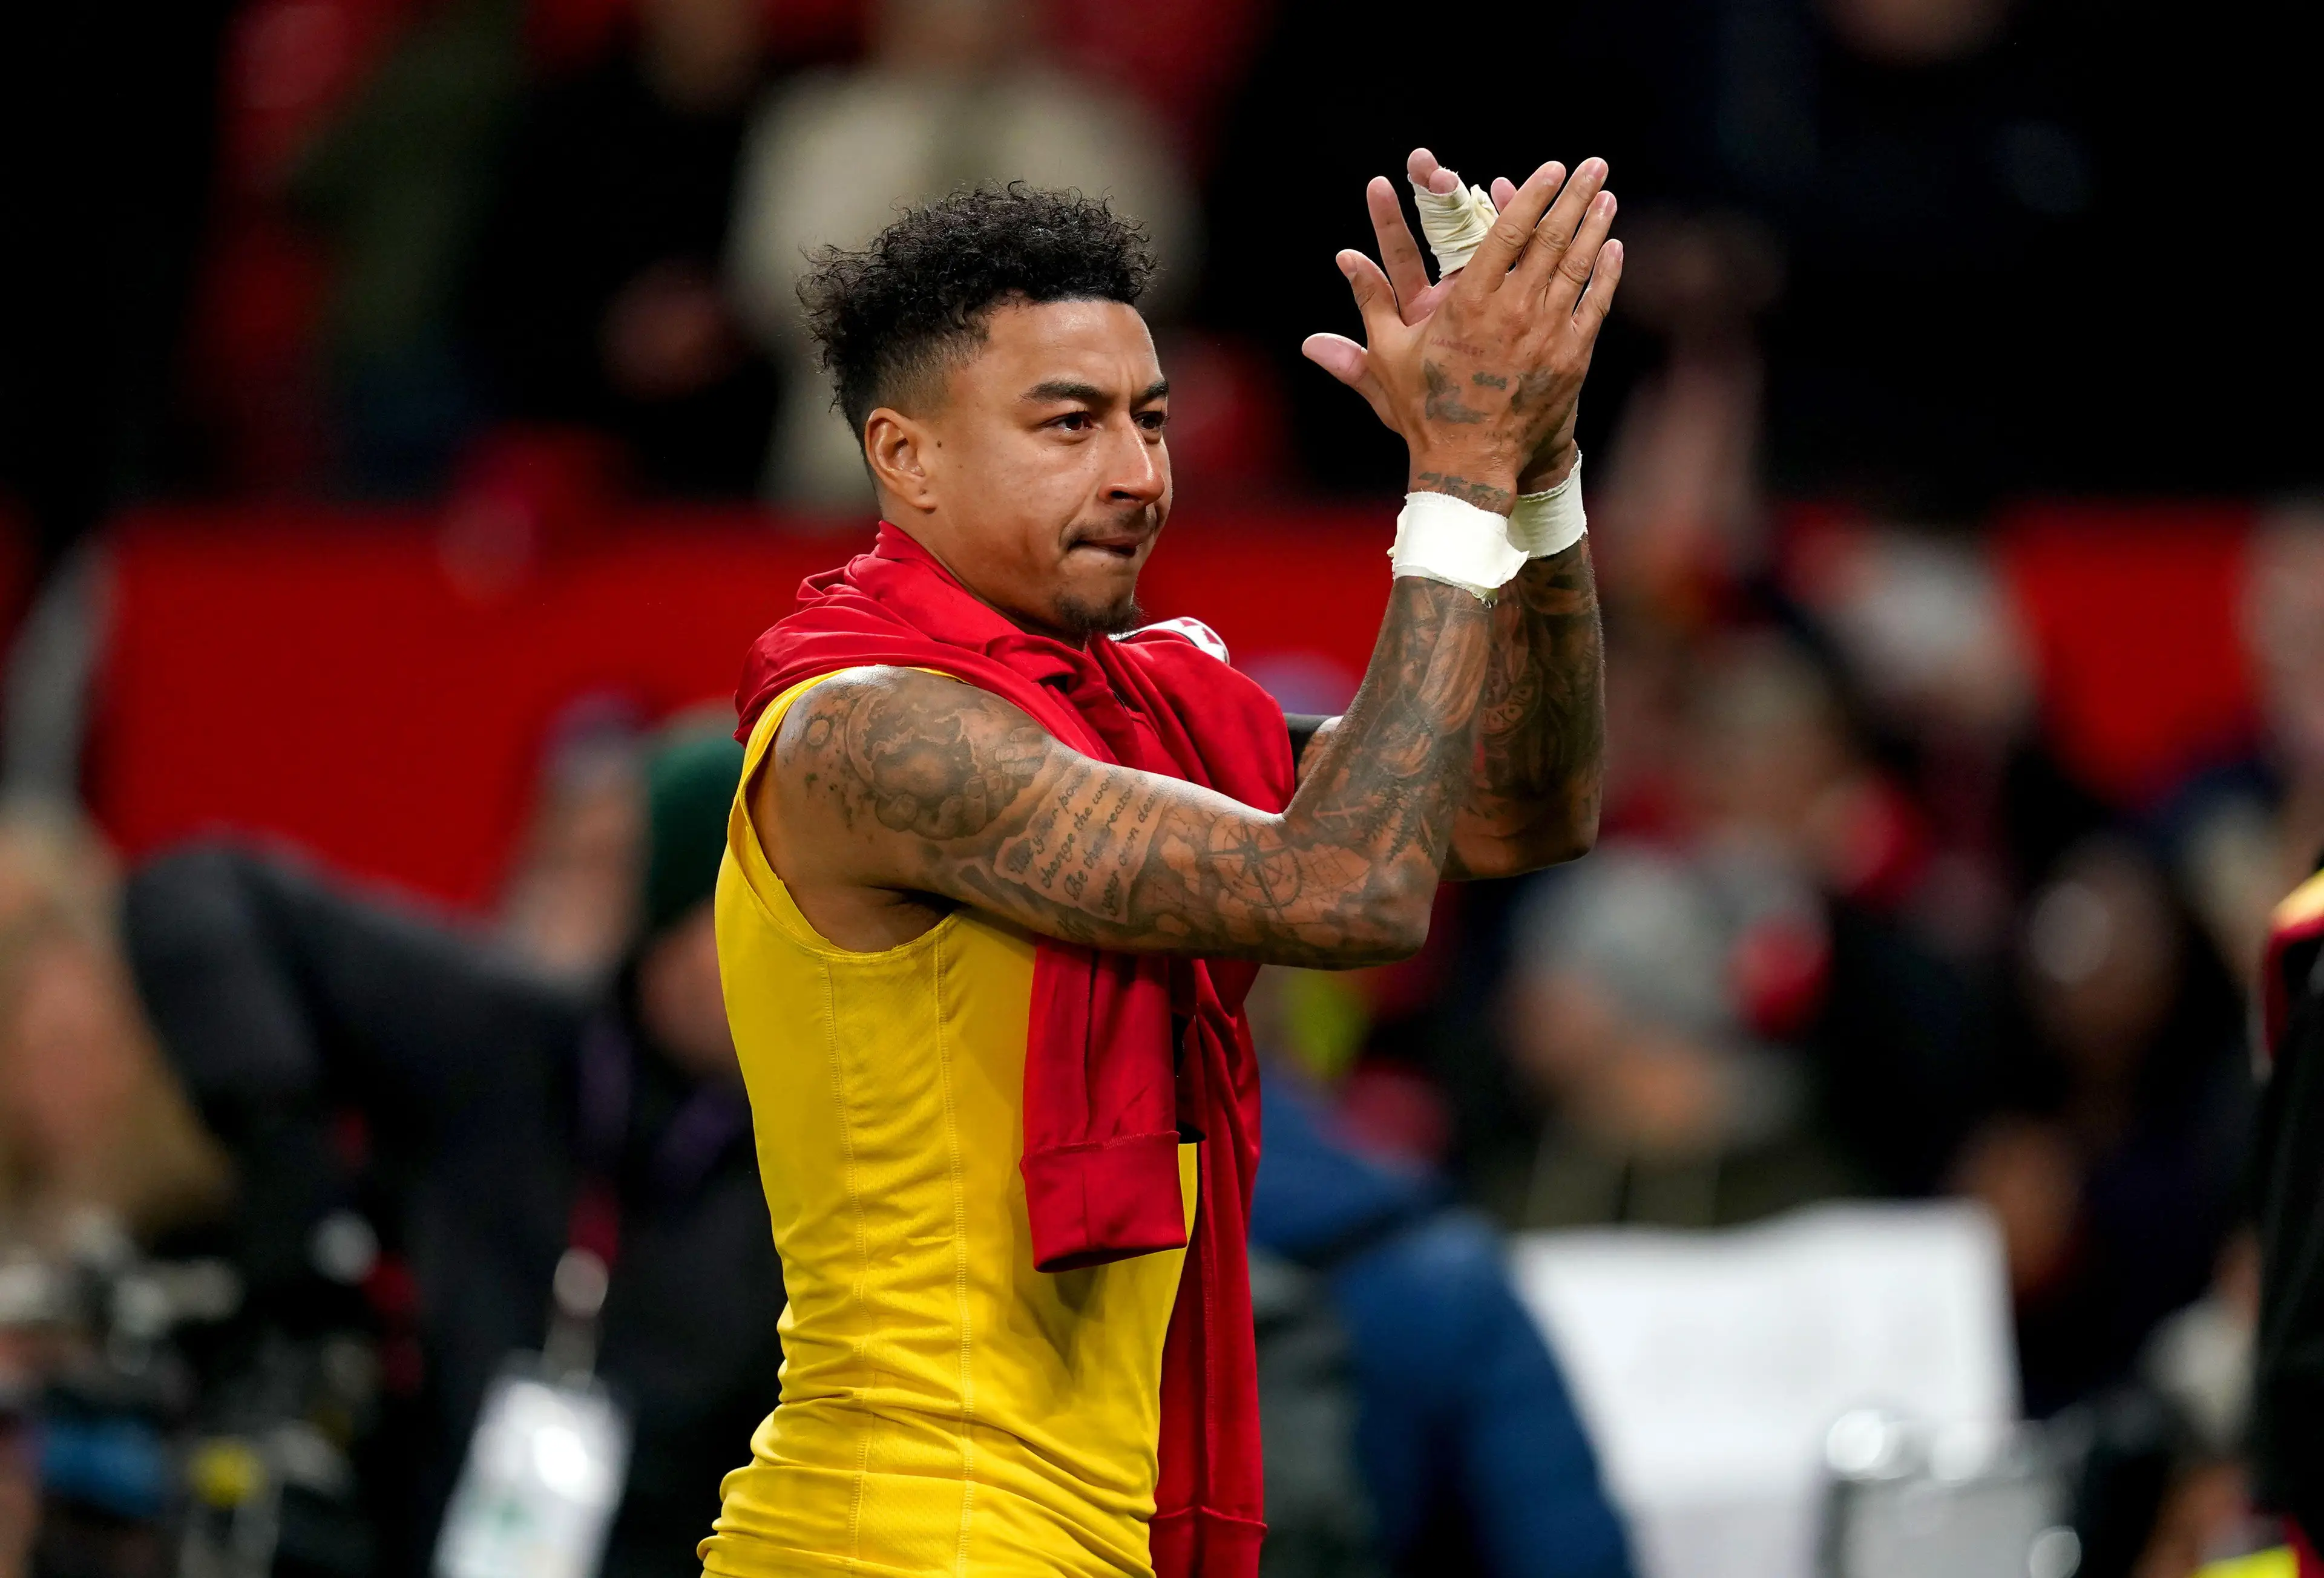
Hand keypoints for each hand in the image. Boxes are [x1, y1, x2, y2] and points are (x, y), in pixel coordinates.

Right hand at [1306, 153, 1620, 496]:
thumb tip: (1342, 257)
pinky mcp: (1571, 358)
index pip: (1508, 233)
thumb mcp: (1390, 356)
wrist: (1470, 464)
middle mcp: (1514, 311)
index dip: (1532, 196)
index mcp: (1470, 303)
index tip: (1549, 169)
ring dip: (1595, 227)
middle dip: (1574, 197)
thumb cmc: (1426, 410)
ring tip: (1606, 197)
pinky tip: (1614, 249)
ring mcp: (1547, 334)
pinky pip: (1595, 306)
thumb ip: (1369, 302)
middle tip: (1593, 165)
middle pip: (1551, 240)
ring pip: (1578, 267)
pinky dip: (1606, 275)